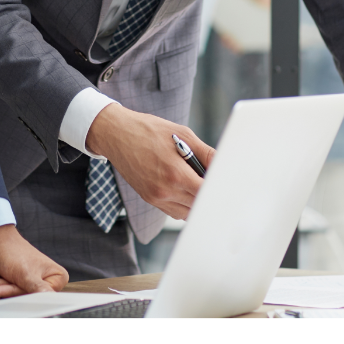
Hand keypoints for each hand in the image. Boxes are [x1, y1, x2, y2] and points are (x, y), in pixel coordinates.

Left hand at [0, 224, 70, 298]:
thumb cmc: (12, 251)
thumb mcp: (26, 274)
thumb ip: (37, 288)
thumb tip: (50, 297)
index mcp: (54, 276)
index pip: (40, 295)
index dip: (24, 292)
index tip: (14, 288)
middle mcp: (41, 278)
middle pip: (21, 294)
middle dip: (2, 287)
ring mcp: (24, 279)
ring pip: (7, 291)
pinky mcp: (10, 279)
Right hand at [90, 105, 214, 217]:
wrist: (117, 134)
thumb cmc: (150, 131)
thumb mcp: (183, 134)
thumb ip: (206, 154)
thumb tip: (223, 167)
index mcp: (175, 173)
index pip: (205, 193)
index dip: (218, 189)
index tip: (226, 185)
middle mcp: (164, 191)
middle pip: (198, 204)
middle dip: (209, 194)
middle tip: (216, 182)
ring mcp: (155, 198)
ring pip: (187, 212)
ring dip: (196, 201)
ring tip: (198, 183)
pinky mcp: (148, 199)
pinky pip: (174, 211)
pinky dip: (184, 204)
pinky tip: (185, 188)